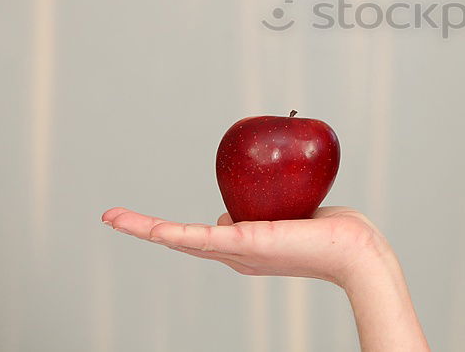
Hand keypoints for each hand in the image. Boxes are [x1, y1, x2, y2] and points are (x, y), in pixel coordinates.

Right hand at [101, 205, 387, 288]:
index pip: (199, 238)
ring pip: (179, 239)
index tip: (148, 223)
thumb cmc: (332, 230)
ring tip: (112, 217)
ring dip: (143, 228)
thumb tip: (235, 210)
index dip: (170, 231)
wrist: (353, 250)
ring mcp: (235, 251)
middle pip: (180, 240)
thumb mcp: (290, 215)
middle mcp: (234, 254)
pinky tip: (144, 226)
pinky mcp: (242, 244)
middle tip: (111, 216)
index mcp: (243, 248)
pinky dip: (166, 231)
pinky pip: (197, 236)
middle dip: (144, 229)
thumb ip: (265, 210)